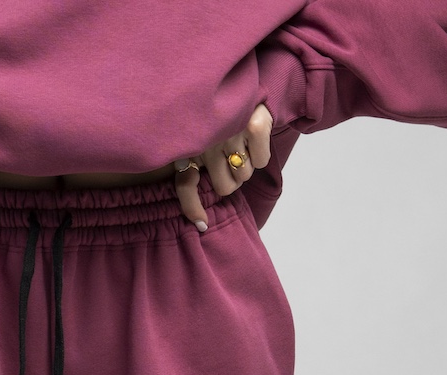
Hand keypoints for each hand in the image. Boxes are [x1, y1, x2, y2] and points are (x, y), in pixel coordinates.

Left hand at [173, 104, 272, 231]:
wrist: (234, 77)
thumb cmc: (211, 121)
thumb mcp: (191, 147)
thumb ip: (188, 184)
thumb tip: (201, 225)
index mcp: (187, 144)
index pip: (185, 185)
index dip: (192, 208)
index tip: (202, 223)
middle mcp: (207, 139)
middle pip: (225, 188)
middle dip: (229, 177)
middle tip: (228, 159)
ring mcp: (231, 131)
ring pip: (244, 175)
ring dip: (245, 165)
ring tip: (238, 143)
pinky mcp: (254, 125)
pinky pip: (261, 162)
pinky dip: (260, 154)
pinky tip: (251, 136)